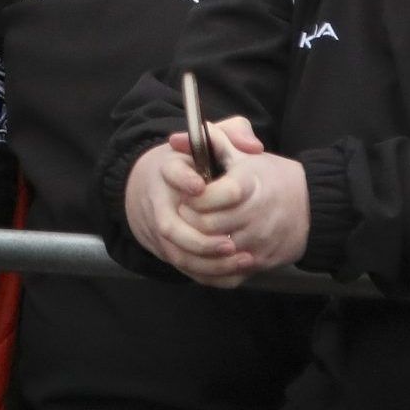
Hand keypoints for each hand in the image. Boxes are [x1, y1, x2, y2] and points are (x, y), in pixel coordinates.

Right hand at [123, 141, 252, 288]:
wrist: (155, 190)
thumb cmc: (191, 165)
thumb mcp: (207, 144)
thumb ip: (231, 135)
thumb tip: (253, 146)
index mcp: (168, 171)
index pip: (170, 172)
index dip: (183, 180)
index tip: (200, 186)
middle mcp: (160, 203)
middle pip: (169, 227)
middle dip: (199, 239)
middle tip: (228, 243)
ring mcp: (163, 230)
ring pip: (179, 254)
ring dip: (208, 261)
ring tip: (240, 258)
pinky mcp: (170, 250)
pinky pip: (188, 269)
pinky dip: (212, 274)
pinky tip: (238, 271)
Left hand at [181, 118, 308, 276]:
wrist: (310, 204)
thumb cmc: (268, 175)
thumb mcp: (242, 153)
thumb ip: (211, 141)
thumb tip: (175, 139)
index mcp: (249, 185)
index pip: (211, 195)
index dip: (194, 197)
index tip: (189, 193)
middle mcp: (255, 215)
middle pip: (208, 225)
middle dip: (190, 219)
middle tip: (185, 212)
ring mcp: (259, 241)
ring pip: (215, 250)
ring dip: (200, 241)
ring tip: (195, 228)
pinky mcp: (262, 261)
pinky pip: (229, 271)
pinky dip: (214, 262)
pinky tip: (210, 248)